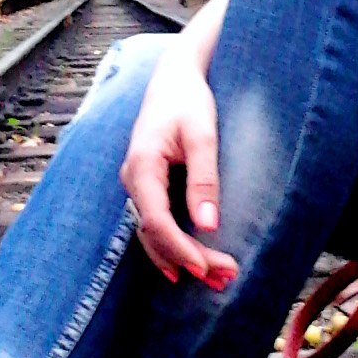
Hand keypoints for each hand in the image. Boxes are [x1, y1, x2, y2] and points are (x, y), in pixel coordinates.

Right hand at [119, 45, 238, 287]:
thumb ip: (204, 179)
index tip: (206, 268)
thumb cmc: (188, 101)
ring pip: (153, 233)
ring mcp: (137, 185)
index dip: (179, 249)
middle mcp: (133, 180)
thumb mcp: (202, 135)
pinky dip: (174, 244)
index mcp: (141, 167)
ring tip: (217, 278)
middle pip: (154, 233)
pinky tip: (191, 263)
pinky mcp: (148, 187)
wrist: (174, 78)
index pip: (156, 221)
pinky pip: (156, 223)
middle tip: (224, 278)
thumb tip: (208, 224)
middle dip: (187, 260)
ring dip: (181, 258)